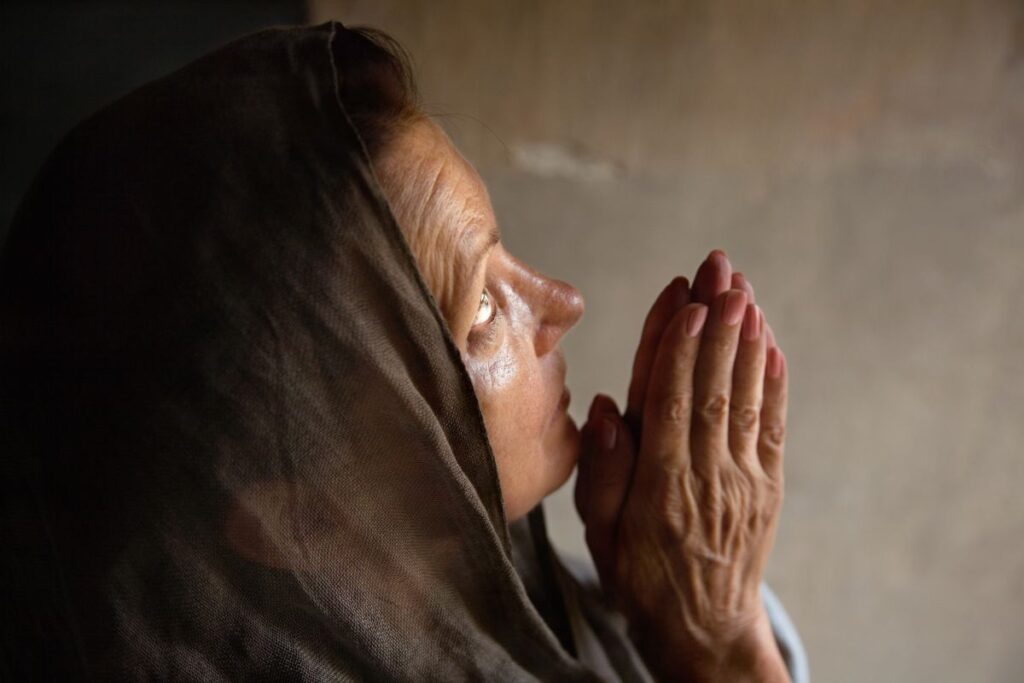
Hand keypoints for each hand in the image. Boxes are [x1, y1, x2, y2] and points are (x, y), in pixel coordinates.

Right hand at [574, 250, 788, 681]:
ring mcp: (744, 479)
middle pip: (712, 385)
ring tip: (744, 288)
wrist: (704, 628)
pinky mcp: (767, 484)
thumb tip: (607, 407)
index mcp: (661, 486)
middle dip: (717, 322)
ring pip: (744, 396)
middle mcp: (707, 475)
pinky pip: (771, 423)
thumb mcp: (602, 536)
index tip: (688, 301)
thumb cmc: (641, 576)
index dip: (678, 350)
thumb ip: (603, 473)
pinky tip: (770, 343)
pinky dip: (771, 380)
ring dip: (745, 338)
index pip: (669, 402)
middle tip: (721, 268)